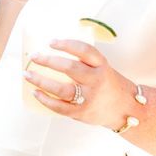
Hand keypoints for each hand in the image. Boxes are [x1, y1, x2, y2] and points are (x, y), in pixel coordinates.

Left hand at [22, 39, 139, 129]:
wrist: (128, 109)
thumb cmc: (109, 85)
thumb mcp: (103, 69)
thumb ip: (84, 62)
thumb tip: (51, 53)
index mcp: (102, 66)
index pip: (85, 51)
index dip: (67, 44)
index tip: (51, 42)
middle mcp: (97, 81)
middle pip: (70, 68)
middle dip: (48, 61)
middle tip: (34, 57)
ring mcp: (89, 98)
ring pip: (61, 89)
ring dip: (41, 81)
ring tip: (27, 74)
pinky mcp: (82, 113)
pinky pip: (59, 107)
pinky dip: (45, 99)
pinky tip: (35, 92)